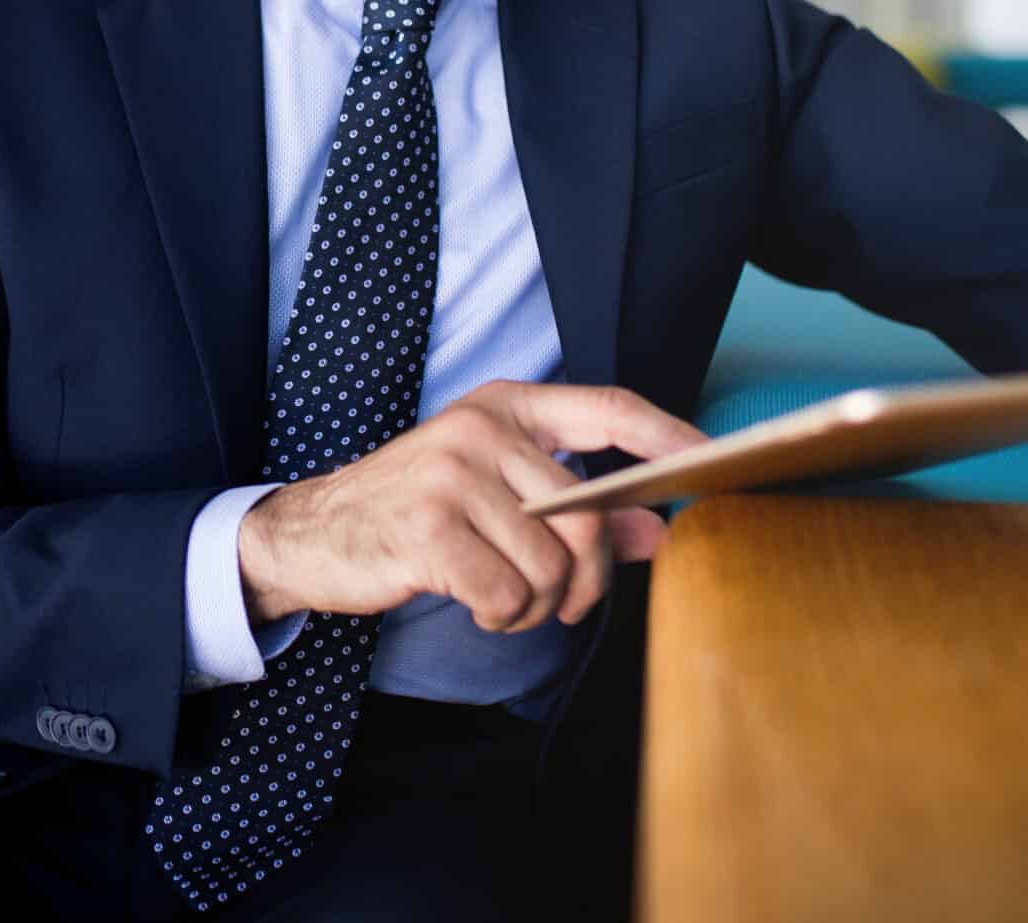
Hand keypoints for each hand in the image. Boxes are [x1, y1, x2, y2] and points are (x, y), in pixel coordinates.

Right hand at [237, 380, 704, 632]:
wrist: (313, 533)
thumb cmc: (417, 512)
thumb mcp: (496, 495)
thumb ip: (579, 510)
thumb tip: (659, 529)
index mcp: (506, 408)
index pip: (608, 408)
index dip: (668, 434)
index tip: (714, 459)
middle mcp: (481, 430)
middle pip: (586, 517)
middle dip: (587, 580)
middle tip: (565, 605)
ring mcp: (451, 476)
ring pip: (551, 566)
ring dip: (538, 607)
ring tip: (504, 601)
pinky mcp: (427, 530)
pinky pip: (508, 596)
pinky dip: (504, 619)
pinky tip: (477, 607)